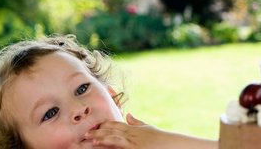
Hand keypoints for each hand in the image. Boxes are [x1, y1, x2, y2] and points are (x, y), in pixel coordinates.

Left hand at [86, 113, 216, 148]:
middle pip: (114, 132)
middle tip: (87, 134)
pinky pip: (122, 148)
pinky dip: (113, 148)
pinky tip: (105, 148)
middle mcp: (134, 135)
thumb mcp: (149, 128)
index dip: (105, 126)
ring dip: (103, 140)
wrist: (174, 144)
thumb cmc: (162, 139)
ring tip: (91, 141)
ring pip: (116, 140)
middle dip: (100, 133)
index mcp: (136, 129)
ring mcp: (136, 143)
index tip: (94, 126)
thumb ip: (137, 122)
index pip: (117, 125)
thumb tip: (128, 114)